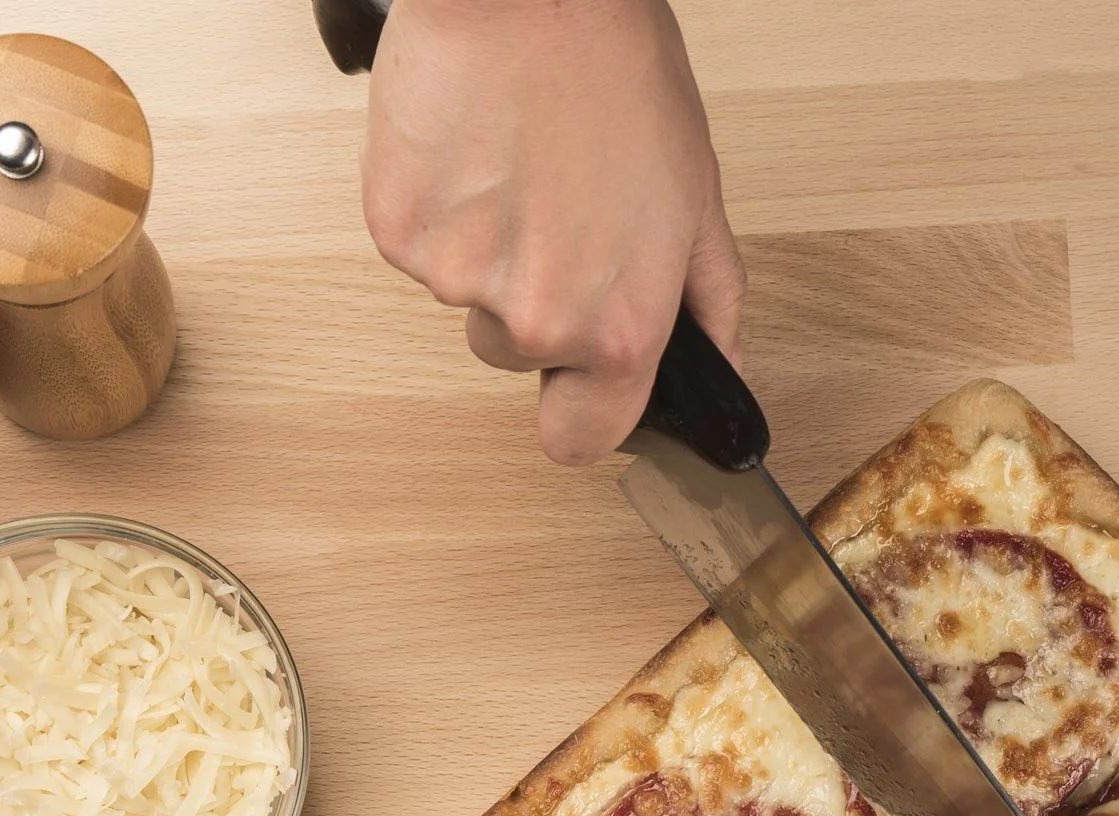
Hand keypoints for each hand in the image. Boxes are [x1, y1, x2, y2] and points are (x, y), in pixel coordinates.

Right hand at [362, 0, 744, 464]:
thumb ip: (708, 301)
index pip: (581, 439)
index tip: (581, 375)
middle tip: (554, 213)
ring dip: (486, 249)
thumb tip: (721, 372)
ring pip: (465, 296)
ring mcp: (456, 282)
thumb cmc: (617, 74)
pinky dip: (439, 210)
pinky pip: (418, 248)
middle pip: (516, 356)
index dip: (581, 406)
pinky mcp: (397, 234)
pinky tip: (472, 150)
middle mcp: (536, 321)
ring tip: (516, 166)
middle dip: (532, 304)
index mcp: (618, 329)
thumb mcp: (695, 196)